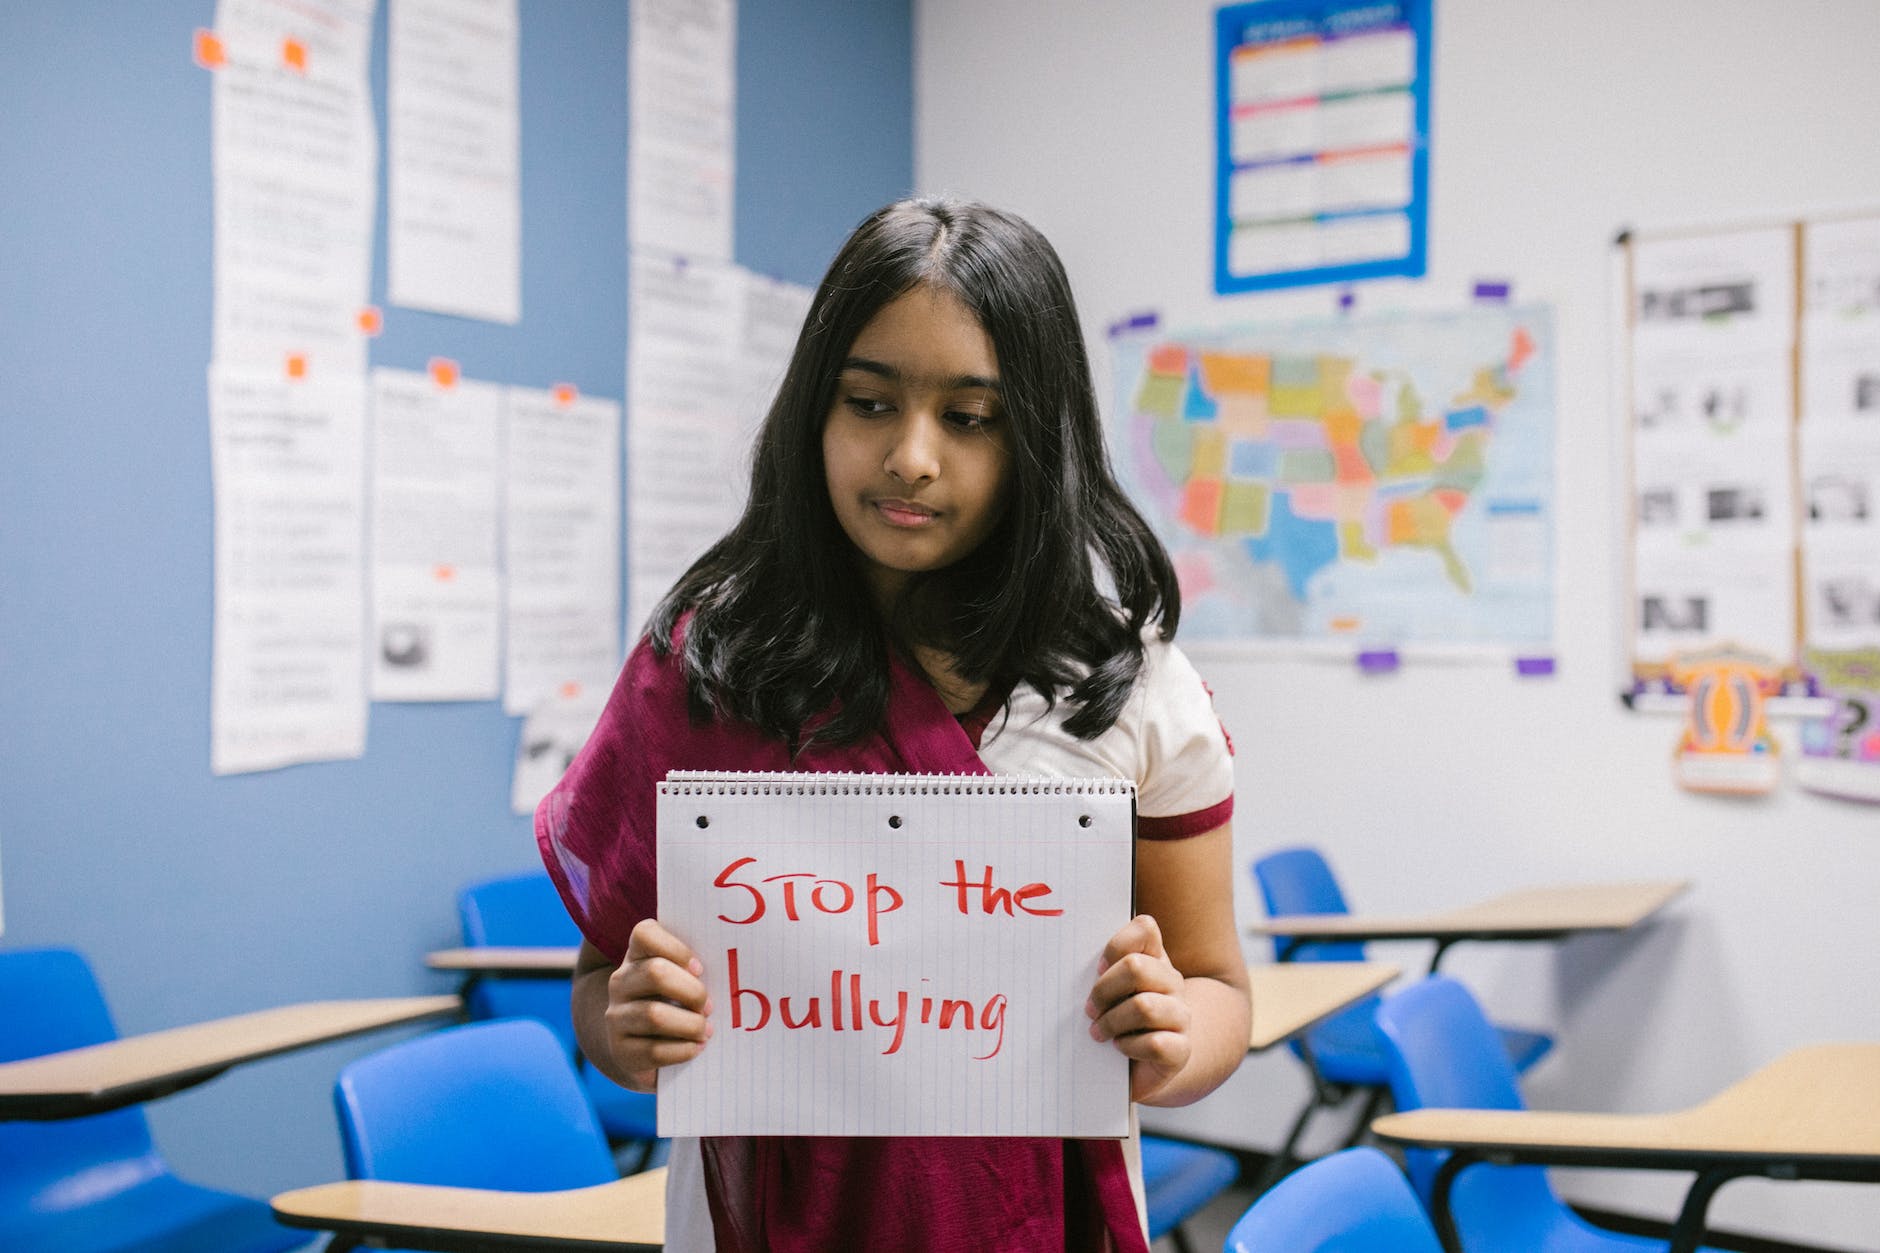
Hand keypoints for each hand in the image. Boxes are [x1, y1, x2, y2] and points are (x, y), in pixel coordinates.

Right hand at [602, 918, 712, 1091]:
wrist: (641, 1049)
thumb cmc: (676, 1005)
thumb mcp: (682, 980)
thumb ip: (697, 969)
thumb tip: (739, 967)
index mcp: (637, 956)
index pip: (645, 934)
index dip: (676, 948)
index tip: (700, 968)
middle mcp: (621, 982)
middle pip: (655, 973)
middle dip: (692, 991)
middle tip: (708, 1006)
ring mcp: (616, 1017)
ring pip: (654, 1015)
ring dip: (690, 1025)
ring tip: (705, 1030)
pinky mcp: (621, 1051)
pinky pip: (654, 1050)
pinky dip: (682, 1050)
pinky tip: (695, 1048)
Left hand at [1085, 914, 1191, 1101]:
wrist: (1142, 1066)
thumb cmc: (1117, 1021)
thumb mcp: (1107, 992)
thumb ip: (1098, 972)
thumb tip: (1062, 962)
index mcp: (1154, 959)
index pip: (1145, 929)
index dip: (1116, 945)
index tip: (1097, 968)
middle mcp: (1172, 983)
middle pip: (1137, 967)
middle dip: (1104, 989)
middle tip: (1089, 1009)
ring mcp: (1181, 1015)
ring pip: (1144, 1007)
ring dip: (1111, 1022)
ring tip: (1097, 1033)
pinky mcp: (1181, 1049)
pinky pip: (1155, 1043)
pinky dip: (1129, 1047)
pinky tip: (1119, 1048)